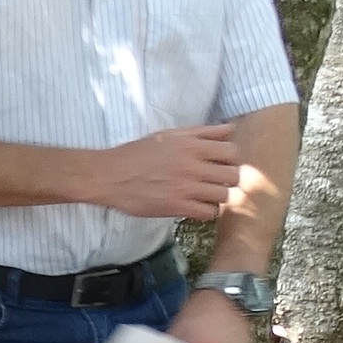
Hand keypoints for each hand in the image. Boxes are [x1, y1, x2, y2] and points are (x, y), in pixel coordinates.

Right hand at [94, 124, 245, 220]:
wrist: (110, 176)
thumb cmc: (138, 153)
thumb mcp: (169, 136)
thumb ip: (201, 132)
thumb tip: (230, 129)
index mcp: (191, 145)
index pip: (232, 152)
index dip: (230, 159)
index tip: (221, 164)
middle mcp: (191, 165)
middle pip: (232, 175)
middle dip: (228, 179)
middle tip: (216, 181)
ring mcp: (184, 187)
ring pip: (223, 195)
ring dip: (218, 196)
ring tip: (206, 195)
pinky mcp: (176, 206)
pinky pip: (207, 213)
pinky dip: (206, 211)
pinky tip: (196, 206)